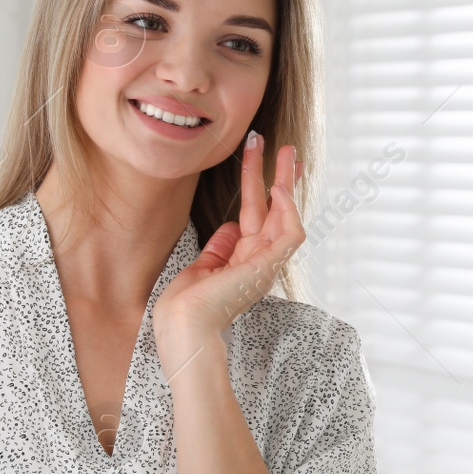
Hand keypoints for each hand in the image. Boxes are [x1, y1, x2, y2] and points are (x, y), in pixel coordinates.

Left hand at [153, 130, 304, 353]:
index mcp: (243, 259)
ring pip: (287, 215)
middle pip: (274, 209)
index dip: (259, 185)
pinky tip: (278, 187)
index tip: (259, 158)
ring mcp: (266, 263)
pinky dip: (287, 209)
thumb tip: (231, 225)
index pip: (258, 215)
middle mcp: (259, 260)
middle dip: (278, 175)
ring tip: (285, 152)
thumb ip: (220, 246)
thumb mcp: (203, 266)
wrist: (182, 326)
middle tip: (283, 146)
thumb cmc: (186, 306)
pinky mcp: (267, 267)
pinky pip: (290, 234)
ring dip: (286, 182)